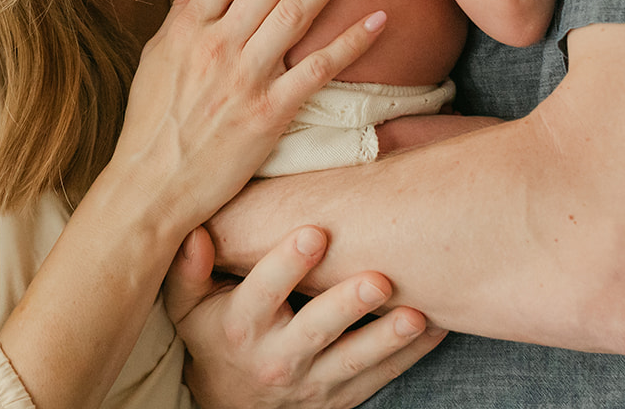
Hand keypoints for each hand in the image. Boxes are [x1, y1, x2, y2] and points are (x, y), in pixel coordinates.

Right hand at [110, 0, 386, 233]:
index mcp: (190, 25)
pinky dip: (350, 43)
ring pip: (297, 12)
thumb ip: (186, 2)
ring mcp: (244, 78)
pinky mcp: (268, 115)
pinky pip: (318, 70)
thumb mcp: (158, 53)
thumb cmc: (152, 121)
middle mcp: (217, 44)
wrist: (150, 188)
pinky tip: (379, 19)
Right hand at [165, 225, 444, 407]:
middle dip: (347, 305)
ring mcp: (313, 382)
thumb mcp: (189, 306)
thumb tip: (195, 233)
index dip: (286, 264)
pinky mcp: (342, 398)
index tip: (313, 233)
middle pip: (316, 330)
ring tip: (415, 314)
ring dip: (387, 339)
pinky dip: (410, 355)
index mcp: (240, 326)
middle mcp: (278, 357)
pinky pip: (380, 378)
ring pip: (354, 361)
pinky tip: (436, 326)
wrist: (230, 405)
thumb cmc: (213, 335)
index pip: (262, 293)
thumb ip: (189, 269)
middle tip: (378, 280)